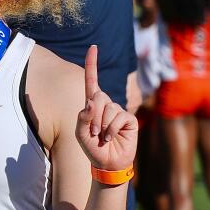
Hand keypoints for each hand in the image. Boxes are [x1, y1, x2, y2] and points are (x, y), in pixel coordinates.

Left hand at [76, 46, 136, 172]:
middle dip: (93, 116)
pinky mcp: (129, 119)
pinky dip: (111, 130)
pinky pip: (119, 118)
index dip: (92, 65)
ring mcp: (118, 111)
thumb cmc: (91, 147)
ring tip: (102, 137)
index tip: (93, 47)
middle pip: (99, 97)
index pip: (92, 82)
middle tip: (94, 132)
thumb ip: (82, 117)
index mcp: (92, 105)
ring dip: (102, 126)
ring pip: (108, 109)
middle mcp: (106, 105)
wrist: (107, 163)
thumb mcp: (80, 133)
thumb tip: (91, 101)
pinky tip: (111, 138)